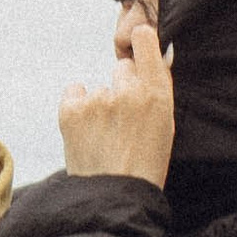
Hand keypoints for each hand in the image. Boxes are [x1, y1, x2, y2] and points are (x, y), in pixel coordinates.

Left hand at [58, 21, 175, 186]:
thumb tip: (157, 51)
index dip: (140, 42)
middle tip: (123, 121)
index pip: (145, 39)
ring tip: (105, 137)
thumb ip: (160, 87)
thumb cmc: (144, 165)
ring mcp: (97, 100)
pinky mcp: (71, 110)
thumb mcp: (165, 125)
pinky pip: (75, 92)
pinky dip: (78, 107)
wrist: (114, 197)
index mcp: (157, 94)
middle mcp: (127, 91)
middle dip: (122, 87)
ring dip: (99, 105)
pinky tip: (87, 131)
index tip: (139, 47)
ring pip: (98, 88)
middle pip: (121, 69)